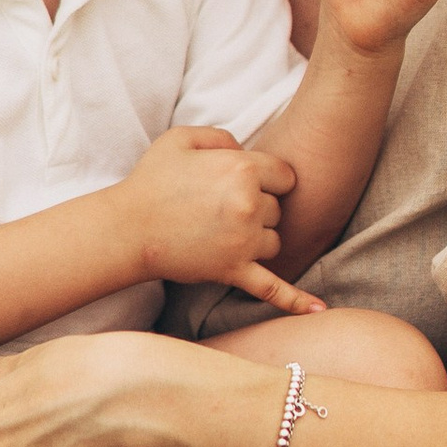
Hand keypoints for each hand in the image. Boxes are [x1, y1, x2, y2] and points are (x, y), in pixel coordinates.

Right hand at [118, 126, 321, 313]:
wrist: (126, 228)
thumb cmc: (151, 181)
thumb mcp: (181, 138)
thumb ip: (221, 136)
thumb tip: (245, 149)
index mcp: (242, 169)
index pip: (284, 175)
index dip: (267, 179)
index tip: (245, 184)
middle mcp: (250, 204)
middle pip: (279, 209)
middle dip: (257, 208)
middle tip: (219, 209)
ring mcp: (244, 241)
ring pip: (274, 241)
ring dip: (257, 239)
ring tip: (220, 234)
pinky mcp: (234, 270)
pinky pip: (272, 288)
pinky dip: (295, 300)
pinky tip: (319, 310)